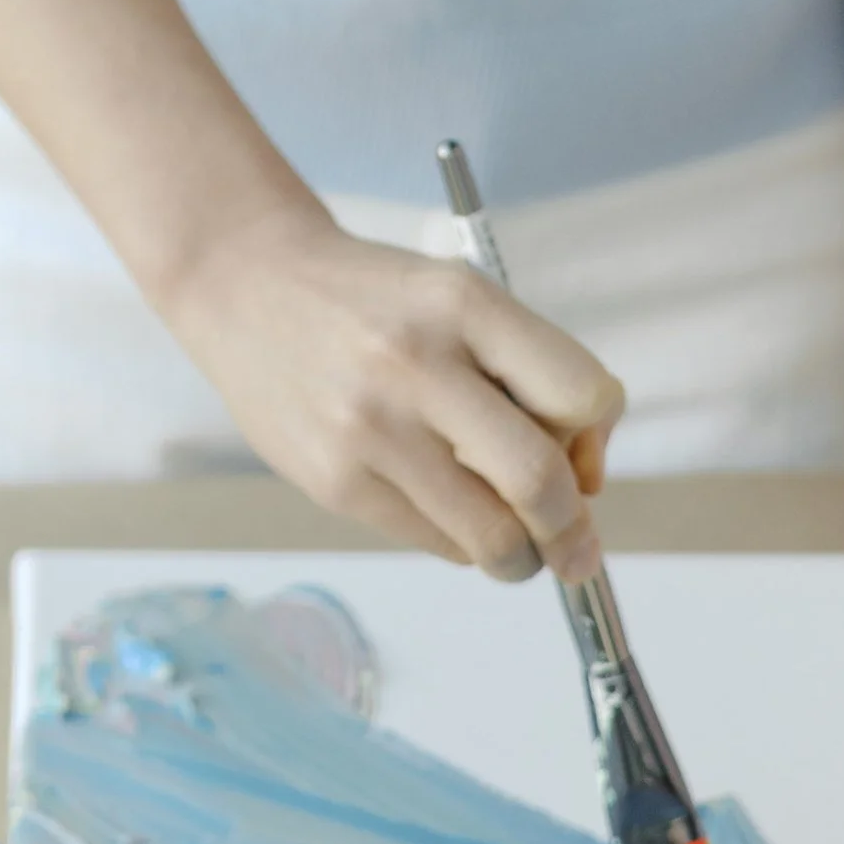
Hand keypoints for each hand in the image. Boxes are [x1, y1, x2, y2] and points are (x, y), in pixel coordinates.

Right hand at [160, 202, 622, 577]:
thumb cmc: (373, 301)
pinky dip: (459, 541)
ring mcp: (371, 429)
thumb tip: (586, 481)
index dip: (595, 437)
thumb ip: (527, 374)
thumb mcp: (458, 299)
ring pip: (490, 536)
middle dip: (572, 530)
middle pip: (540, 481)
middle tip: (575, 547)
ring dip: (521, 557)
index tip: (583, 457)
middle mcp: (417, 364)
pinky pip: (433, 541)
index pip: (580, 394)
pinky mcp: (334, 481)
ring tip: (517, 547)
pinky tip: (446, 511)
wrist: (248, 286)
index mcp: (463, 304)